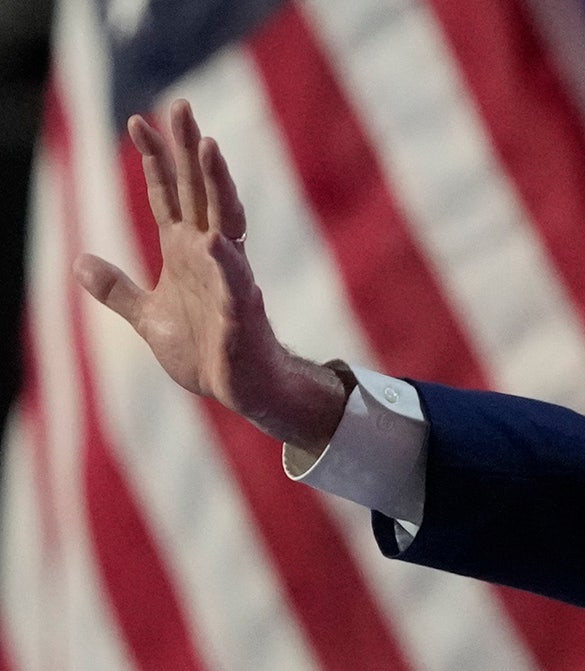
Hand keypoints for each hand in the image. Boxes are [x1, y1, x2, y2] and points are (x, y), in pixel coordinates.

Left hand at [74, 99, 346, 450]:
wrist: (242, 389)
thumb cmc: (205, 350)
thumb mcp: (149, 317)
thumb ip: (119, 289)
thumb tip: (81, 262)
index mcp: (187, 252)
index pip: (169, 195)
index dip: (154, 160)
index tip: (137, 120)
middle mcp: (211, 254)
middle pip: (199, 191)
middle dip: (189, 149)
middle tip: (181, 107)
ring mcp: (230, 278)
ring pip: (225, 220)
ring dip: (218, 184)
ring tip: (209, 148)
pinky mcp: (242, 312)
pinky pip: (235, 283)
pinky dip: (226, 263)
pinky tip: (216, 241)